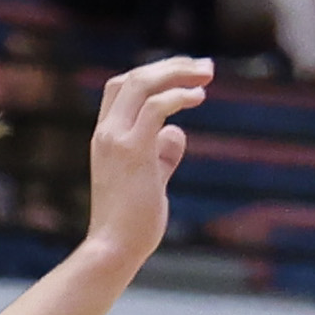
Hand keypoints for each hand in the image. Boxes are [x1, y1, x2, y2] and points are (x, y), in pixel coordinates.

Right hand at [81, 55, 212, 270]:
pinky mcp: (133, 151)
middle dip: (172, 66)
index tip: (185, 74)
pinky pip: (155, 108)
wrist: (114, 248)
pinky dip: (177, 96)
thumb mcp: (150, 180)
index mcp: (106, 136)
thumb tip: (177, 132)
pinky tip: (198, 97)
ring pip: (142, 84)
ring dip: (178, 73)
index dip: (154, 74)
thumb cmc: (133, 223)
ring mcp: (116, 139)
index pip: (123, 87)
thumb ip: (161, 155)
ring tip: (208, 73)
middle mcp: (107, 132)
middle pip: (134, 77)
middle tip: (206, 66)